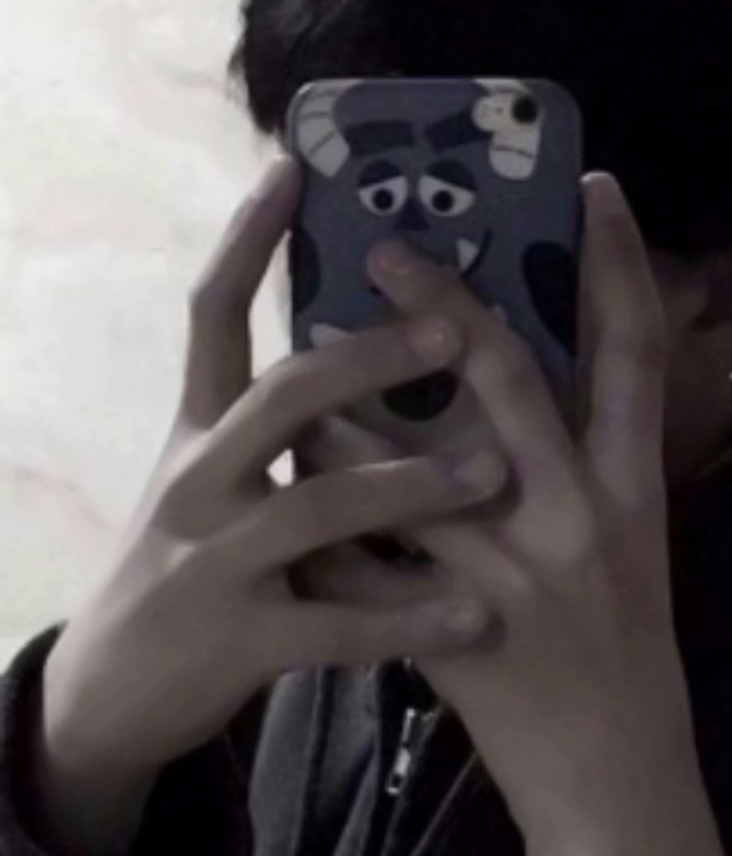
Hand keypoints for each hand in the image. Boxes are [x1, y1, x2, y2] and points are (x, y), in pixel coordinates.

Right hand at [36, 158, 505, 855]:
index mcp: (198, 430)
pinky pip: (339, 627)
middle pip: (284, 398)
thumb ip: (273, 426)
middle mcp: (200, 480)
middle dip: (369, 359)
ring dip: (410, 485)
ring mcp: (215, 562)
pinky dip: (410, 620)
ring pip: (317, 508)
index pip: (212, 314)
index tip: (296, 168)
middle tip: (453, 330)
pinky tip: (477, 617)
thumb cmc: (189, 566)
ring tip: (494, 472)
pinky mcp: (241, 640)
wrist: (113, 687)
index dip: (247, 239)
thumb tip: (358, 354)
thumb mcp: (211, 480)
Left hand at [361, 174, 704, 846]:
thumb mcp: (637, 548)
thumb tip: (529, 384)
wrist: (615, 779)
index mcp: (634, 490)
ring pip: (403, 462)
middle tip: (383, 247)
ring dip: (345, 405)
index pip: (635, 355)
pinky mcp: (451, 627)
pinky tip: (289, 481)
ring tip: (300, 350)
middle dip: (442, 305)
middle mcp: (577, 517)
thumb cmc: (630, 656)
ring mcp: (509, 574)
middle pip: (504, 381)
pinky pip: (364, 557)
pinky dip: (326, 517)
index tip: (593, 187)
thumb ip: (591, 467)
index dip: (619, 264)